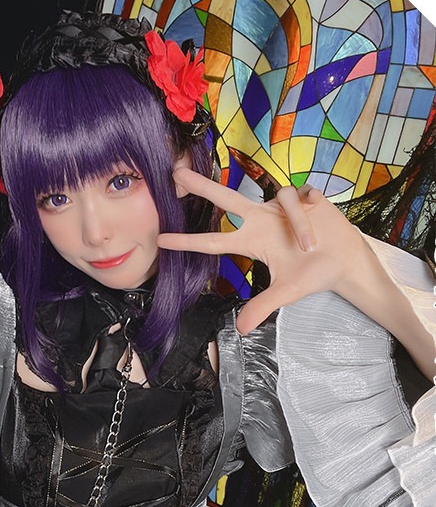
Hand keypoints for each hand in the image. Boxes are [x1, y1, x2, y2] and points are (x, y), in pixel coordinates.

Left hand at [158, 168, 375, 333]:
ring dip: (298, 225)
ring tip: (311, 246)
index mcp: (251, 242)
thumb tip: (240, 330)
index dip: (188, 241)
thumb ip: (262, 306)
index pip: (213, 241)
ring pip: (280, 199)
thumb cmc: (312, 275)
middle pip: (225, 199)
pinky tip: (319, 220)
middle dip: (201, 186)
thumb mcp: (285, 293)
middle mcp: (260, 219)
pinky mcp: (303, 195)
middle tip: (174, 176)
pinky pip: (299, 198)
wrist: (344, 262)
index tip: (161, 241)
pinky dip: (308, 214)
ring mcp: (280, 206)